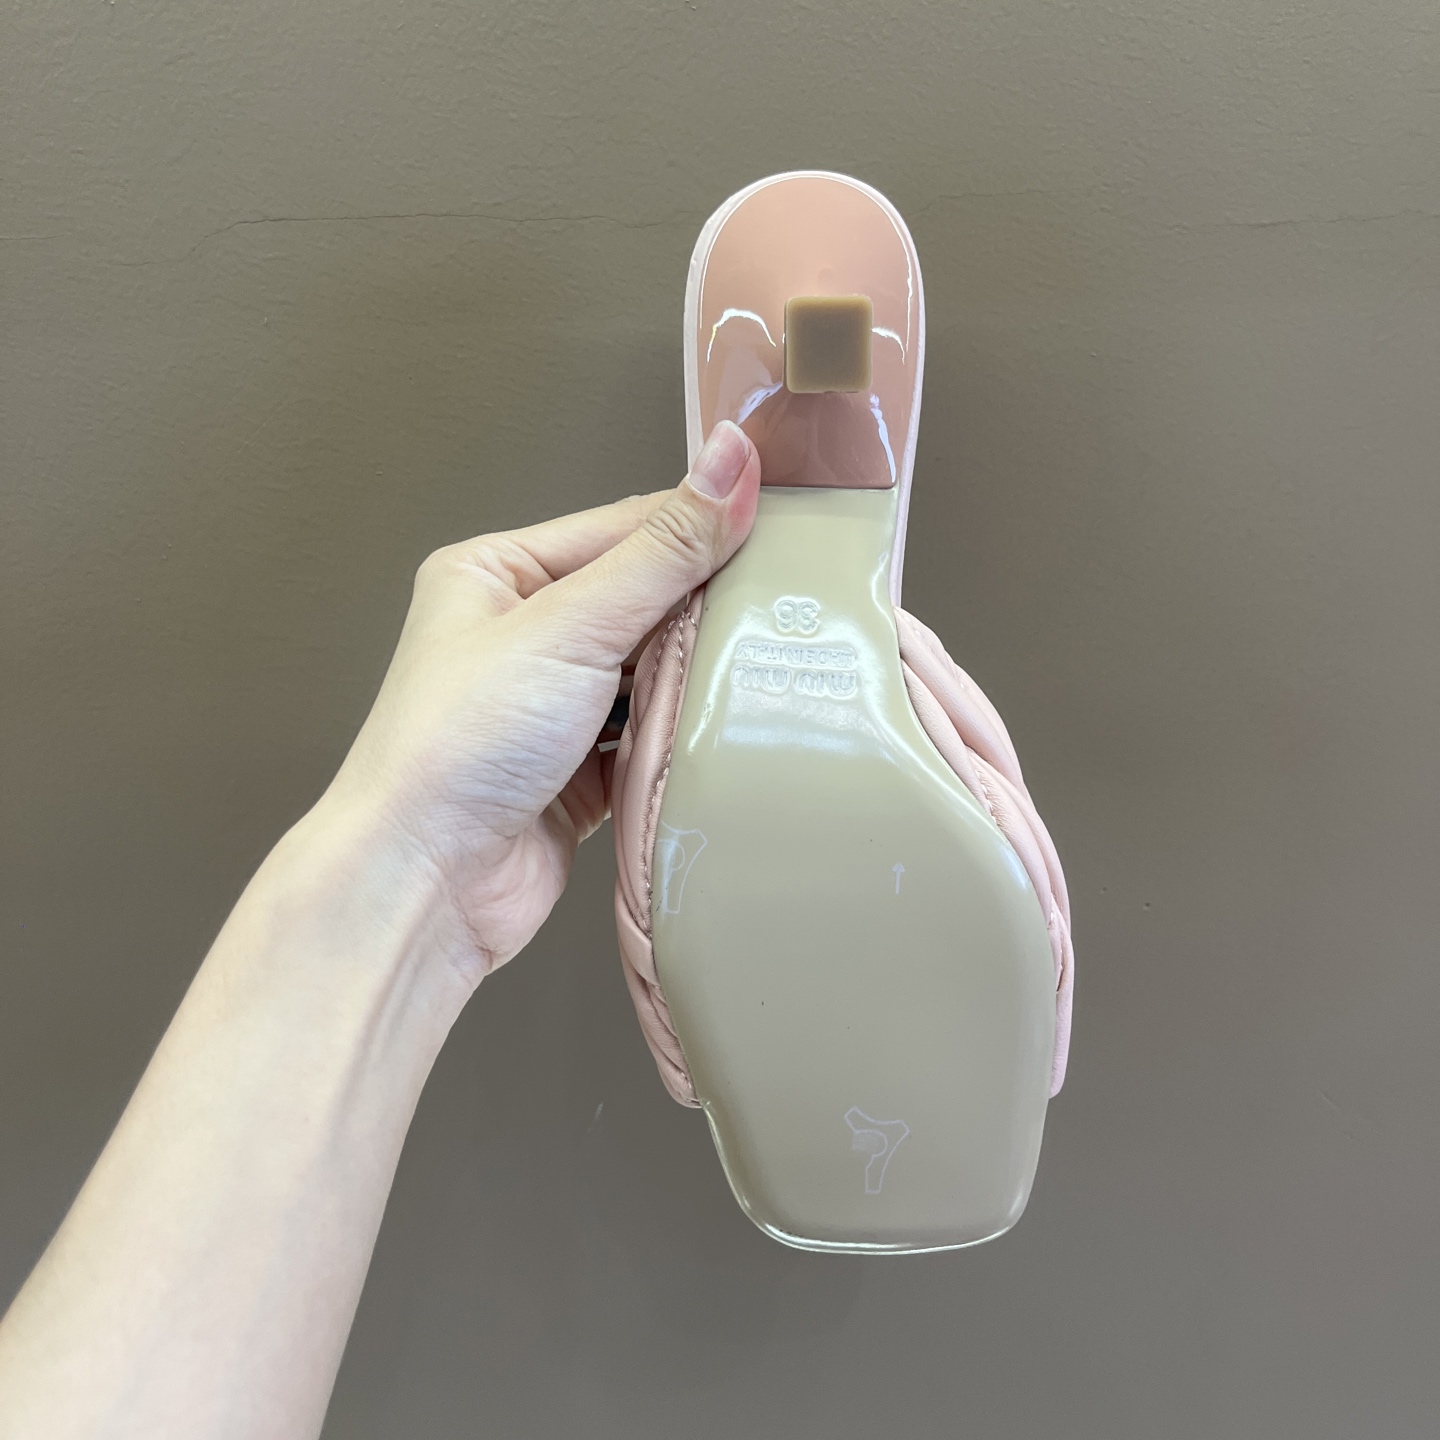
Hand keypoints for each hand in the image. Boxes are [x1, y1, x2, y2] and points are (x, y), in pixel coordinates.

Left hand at [320, 420, 760, 983]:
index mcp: (496, 574)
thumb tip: (732, 458)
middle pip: (643, 601)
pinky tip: (727, 730)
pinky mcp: (577, 773)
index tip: (783, 528)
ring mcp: (550, 707)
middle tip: (788, 607)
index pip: (622, 530)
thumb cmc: (461, 743)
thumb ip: (663, 551)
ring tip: (770, 666)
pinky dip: (682, 736)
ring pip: (651, 673)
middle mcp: (520, 635)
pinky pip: (649, 737)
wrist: (426, 882)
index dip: (701, 528)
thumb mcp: (570, 625)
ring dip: (698, 676)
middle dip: (706, 609)